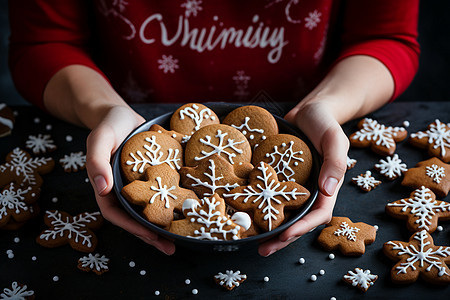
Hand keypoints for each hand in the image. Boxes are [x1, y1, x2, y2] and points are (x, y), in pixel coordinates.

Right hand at [85, 105, 175, 254]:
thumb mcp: (99, 139)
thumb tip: (100, 189)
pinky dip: (172, 202)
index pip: (117, 214)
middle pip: (135, 218)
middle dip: (151, 235)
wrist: (122, 114)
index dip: (132, 227)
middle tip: (170, 248)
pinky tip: (187, 209)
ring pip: (150, 209)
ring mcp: (139, 185)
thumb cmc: (108, 125)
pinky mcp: (153, 177)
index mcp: (107, 187)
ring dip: (163, 224)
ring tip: (181, 237)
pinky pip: (162, 193)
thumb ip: (96, 162)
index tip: (150, 236)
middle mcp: (123, 190)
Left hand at [258, 100, 347, 255]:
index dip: (302, 228)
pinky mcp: (278, 179)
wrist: (309, 110)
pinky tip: (244, 215)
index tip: (285, 235)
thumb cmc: (325, 123)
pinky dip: (259, 207)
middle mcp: (309, 191)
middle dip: (282, 238)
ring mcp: (293, 187)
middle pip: (298, 221)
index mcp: (327, 187)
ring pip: (282, 213)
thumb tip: (328, 189)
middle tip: (263, 250)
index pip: (317, 215)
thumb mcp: (335, 138)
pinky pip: (270, 196)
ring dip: (269, 229)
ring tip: (252, 242)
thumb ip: (335, 162)